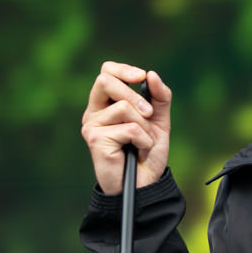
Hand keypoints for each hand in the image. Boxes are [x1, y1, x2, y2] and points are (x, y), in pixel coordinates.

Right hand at [80, 62, 172, 193]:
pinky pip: (128, 128)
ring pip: (122, 107)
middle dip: (134, 95)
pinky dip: (143, 139)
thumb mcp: (158, 120)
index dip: (123, 70)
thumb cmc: (147, 152)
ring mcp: (92, 125)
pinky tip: (139, 151)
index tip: (141, 76)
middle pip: (105, 81)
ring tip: (143, 142)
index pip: (106, 72)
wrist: (145, 183)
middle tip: (149, 114)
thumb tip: (151, 75)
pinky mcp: (95, 139)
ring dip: (143, 125)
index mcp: (106, 103)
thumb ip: (159, 97)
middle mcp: (94, 112)